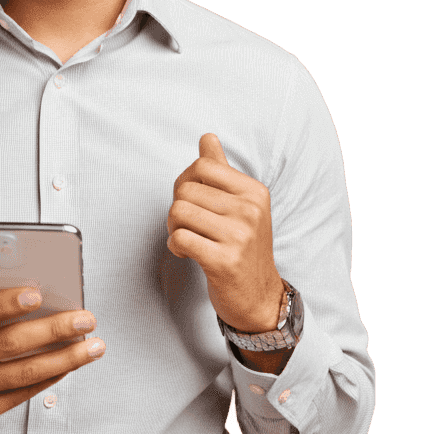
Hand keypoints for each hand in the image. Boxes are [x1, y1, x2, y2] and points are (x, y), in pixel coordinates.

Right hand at [0, 275, 105, 428]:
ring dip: (64, 359)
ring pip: (22, 373)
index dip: (4, 302)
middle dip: (53, 330)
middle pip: (7, 344)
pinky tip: (71, 363)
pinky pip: (22, 394)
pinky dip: (51, 376)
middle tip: (85, 318)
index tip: (38, 293)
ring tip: (94, 346)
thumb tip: (5, 274)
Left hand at [167, 133, 284, 332]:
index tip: (192, 201)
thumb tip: (207, 137)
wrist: (259, 296)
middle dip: (177, 208)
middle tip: (188, 225)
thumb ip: (221, 170)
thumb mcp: (240, 204)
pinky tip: (186, 253)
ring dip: (173, 227)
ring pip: (178, 212)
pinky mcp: (224, 261)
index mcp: (254, 192)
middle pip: (185, 190)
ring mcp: (239, 236)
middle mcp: (250, 211)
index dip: (186, 181)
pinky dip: (174, 245)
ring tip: (187, 238)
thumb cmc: (243, 245)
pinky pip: (179, 238)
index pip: (202, 165)